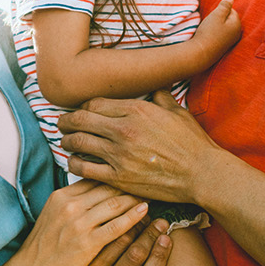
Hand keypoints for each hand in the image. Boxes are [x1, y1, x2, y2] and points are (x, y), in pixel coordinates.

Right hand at [15, 180, 148, 265]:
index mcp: (61, 196)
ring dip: (134, 199)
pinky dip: (133, 217)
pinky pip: (116, 226)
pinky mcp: (88, 242)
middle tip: (145, 183)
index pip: (93, 180)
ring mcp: (79, 223)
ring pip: (114, 204)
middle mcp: (70, 205)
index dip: (113, 178)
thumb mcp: (52, 215)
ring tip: (149, 195)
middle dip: (127, 185)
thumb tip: (93, 193)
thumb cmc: (44, 246)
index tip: (128, 178)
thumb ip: (72, 203)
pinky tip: (145, 212)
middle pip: (106, 188)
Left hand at [60, 92, 225, 204]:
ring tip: (65, 141)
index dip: (83, 107)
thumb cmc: (193, 143)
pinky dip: (74, 164)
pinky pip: (85, 169)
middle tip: (61, 123)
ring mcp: (119, 154)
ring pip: (79, 142)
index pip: (95, 103)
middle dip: (66, 120)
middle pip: (81, 119)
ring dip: (67, 141)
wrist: (203, 174)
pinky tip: (74, 162)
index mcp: (136, 110)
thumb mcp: (177, 112)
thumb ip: (160, 97)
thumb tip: (154, 87)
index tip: (80, 111)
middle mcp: (124, 129)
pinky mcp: (119, 177)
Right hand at [189, 0, 241, 64]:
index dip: (221, 11)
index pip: (232, 10)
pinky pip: (223, 35)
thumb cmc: (209, 32)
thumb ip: (225, 6)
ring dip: (218, 26)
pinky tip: (210, 36)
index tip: (213, 17)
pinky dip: (217, 34)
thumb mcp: (216, 15)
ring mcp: (232, 41)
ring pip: (226, 27)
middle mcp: (237, 33)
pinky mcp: (225, 46)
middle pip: (229, 19)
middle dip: (221, 18)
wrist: (202, 53)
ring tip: (210, 30)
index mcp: (237, 24)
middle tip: (211, 23)